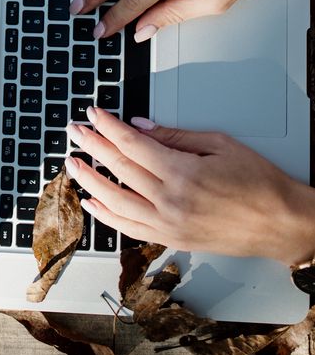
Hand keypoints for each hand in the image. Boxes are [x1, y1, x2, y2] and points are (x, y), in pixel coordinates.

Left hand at [64, 106, 314, 266]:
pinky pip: (129, 228)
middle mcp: (171, 201)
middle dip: (92, 147)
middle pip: (119, 169)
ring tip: (73, 164)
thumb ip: (175, 135)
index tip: (94, 114)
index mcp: (183, 173)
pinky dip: (106, 215)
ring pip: (116, 201)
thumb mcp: (220, 144)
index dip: (108, 127)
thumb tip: (140, 126)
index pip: (133, 145)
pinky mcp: (172, 240)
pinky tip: (92, 202)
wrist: (281, 224)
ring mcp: (169, 225)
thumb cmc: (259, 184)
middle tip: (74, 132)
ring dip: (90, 181)